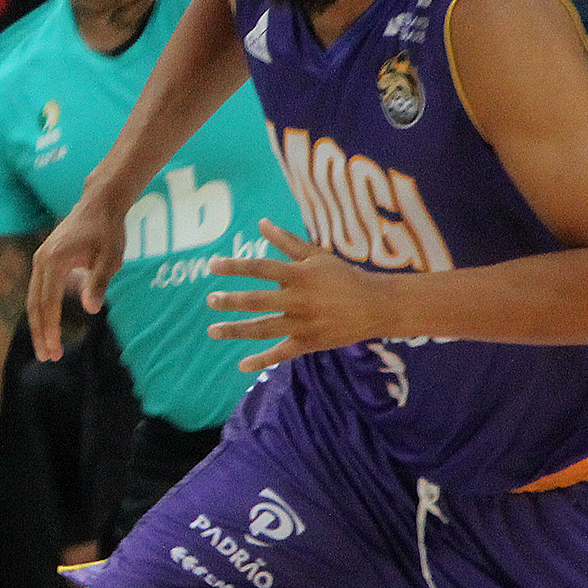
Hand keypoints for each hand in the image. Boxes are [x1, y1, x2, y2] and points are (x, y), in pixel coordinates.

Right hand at [25, 197, 125, 360]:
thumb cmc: (108, 231)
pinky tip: (48, 324)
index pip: (48, 303)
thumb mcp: (110, 258)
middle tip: (47, 358)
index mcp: (55, 262)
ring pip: (34, 298)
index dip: (50, 329)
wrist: (99, 204)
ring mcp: (40, 259)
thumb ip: (99, 283)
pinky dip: (41, 310)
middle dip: (40, 333)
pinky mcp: (44, 259)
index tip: (55, 351)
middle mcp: (41, 261)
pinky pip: (38, 290)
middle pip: (35, 304)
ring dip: (39, 323)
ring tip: (47, 347)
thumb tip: (91, 310)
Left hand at [204, 218, 380, 371]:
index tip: (212, 265)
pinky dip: (262, 361)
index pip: (261, 268)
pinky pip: (282, 353)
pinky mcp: (309, 342)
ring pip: (264, 328)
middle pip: (258, 300)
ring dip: (236, 330)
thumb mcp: (316, 256)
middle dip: (232, 301)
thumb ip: (287, 241)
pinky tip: (242, 365)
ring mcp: (303, 323)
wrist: (376, 305)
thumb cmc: (342, 276)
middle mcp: (298, 300)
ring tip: (213, 331)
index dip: (236, 266)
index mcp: (299, 275)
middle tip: (210, 300)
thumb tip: (261, 222)